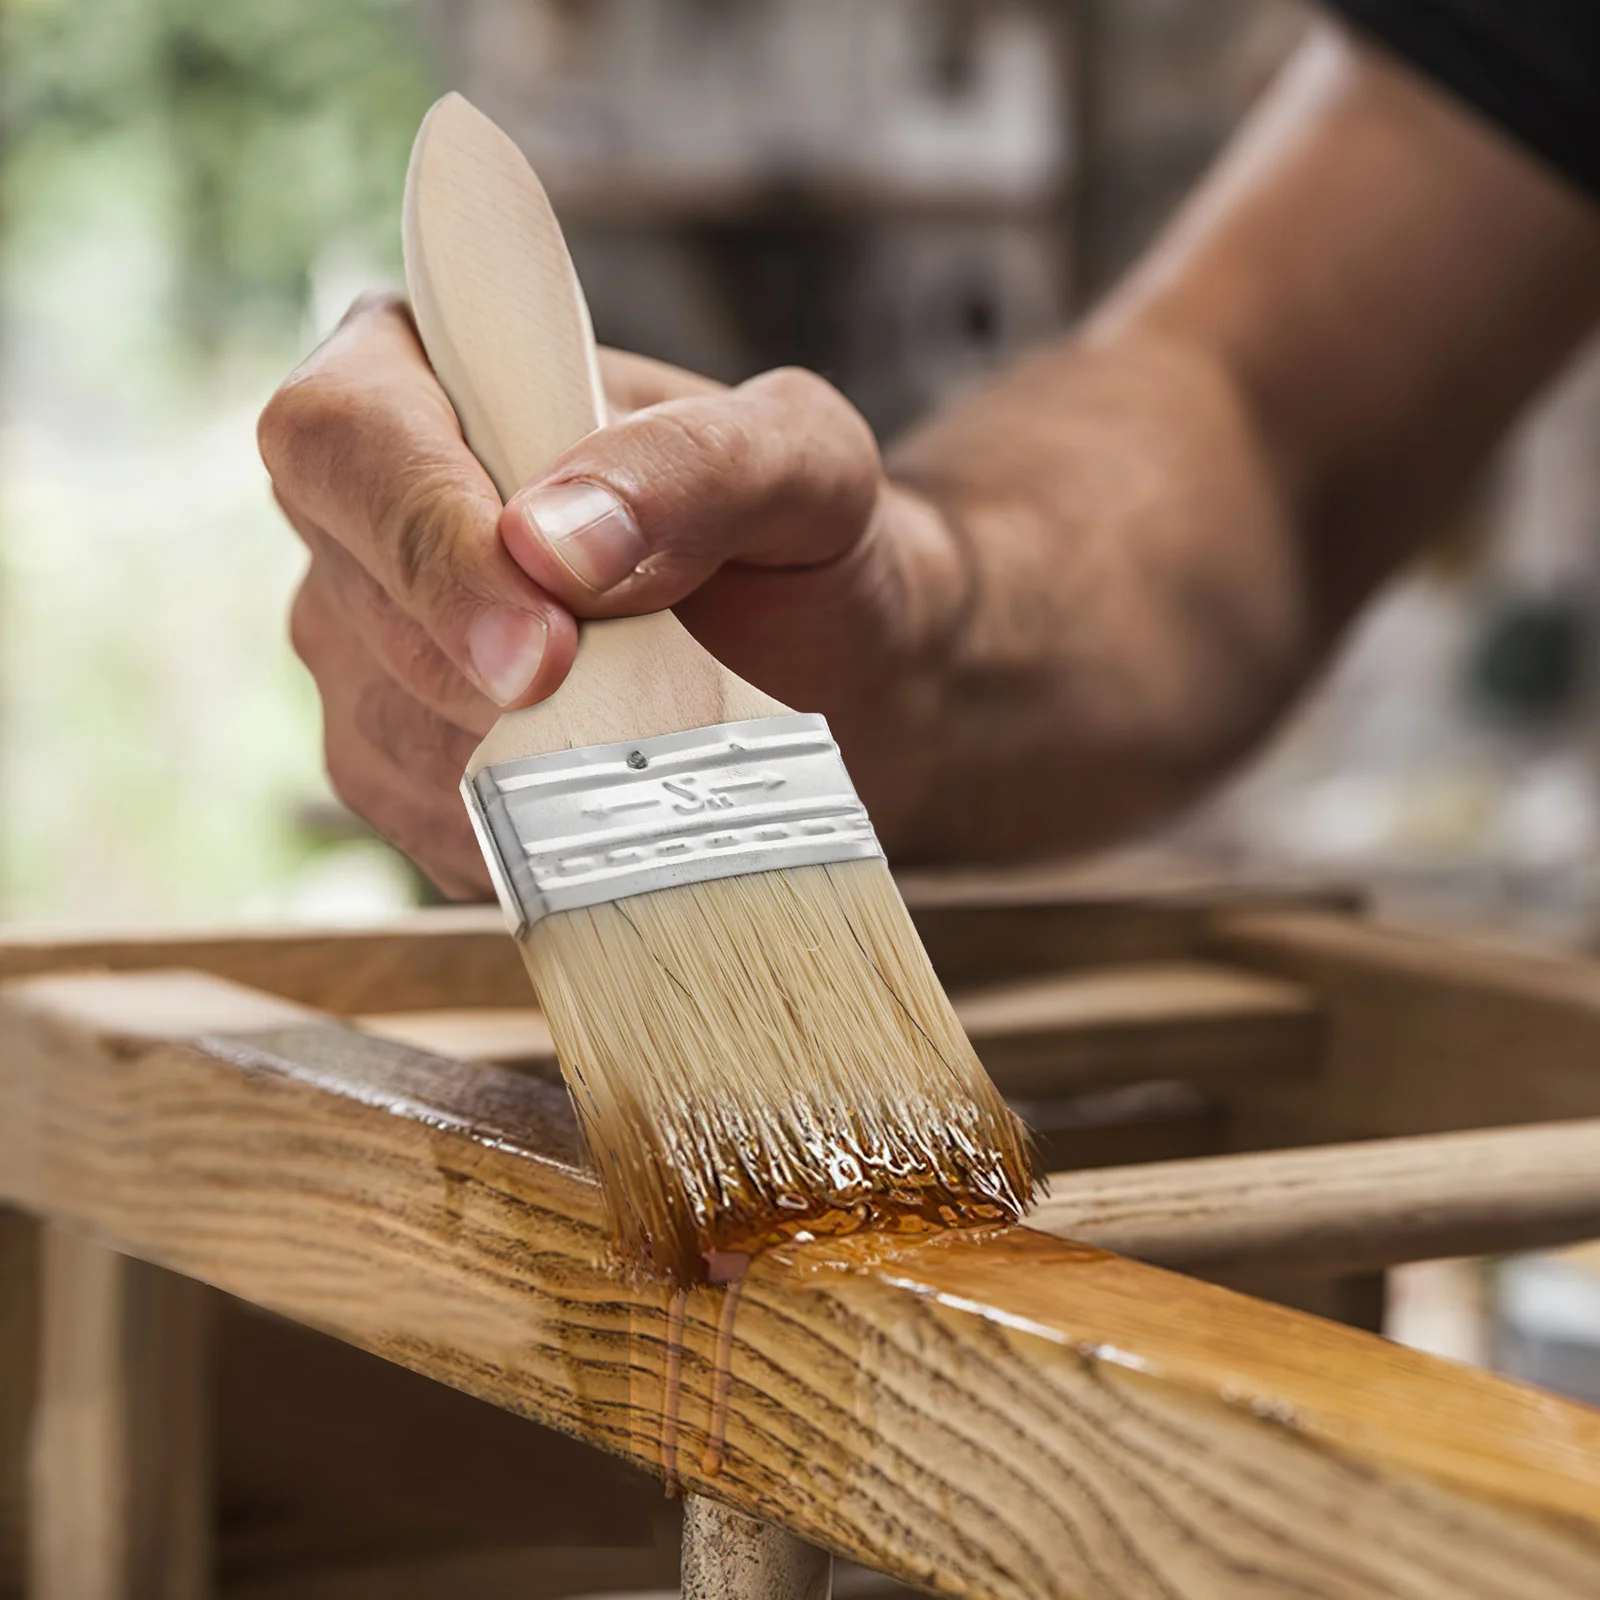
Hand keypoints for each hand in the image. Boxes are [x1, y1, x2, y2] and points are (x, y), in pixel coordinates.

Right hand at [259, 294, 967, 894]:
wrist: (827, 668)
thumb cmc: (806, 540)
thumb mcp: (804, 463)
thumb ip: (699, 465)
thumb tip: (552, 545)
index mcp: (433, 374)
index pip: (345, 433)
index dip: (426, 538)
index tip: (546, 644)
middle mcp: (370, 508)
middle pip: (360, 599)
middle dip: (499, 674)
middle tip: (643, 707)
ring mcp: (364, 641)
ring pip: (387, 727)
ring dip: (529, 759)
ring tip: (657, 734)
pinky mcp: (390, 760)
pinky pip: (423, 817)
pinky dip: (531, 825)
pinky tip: (617, 789)